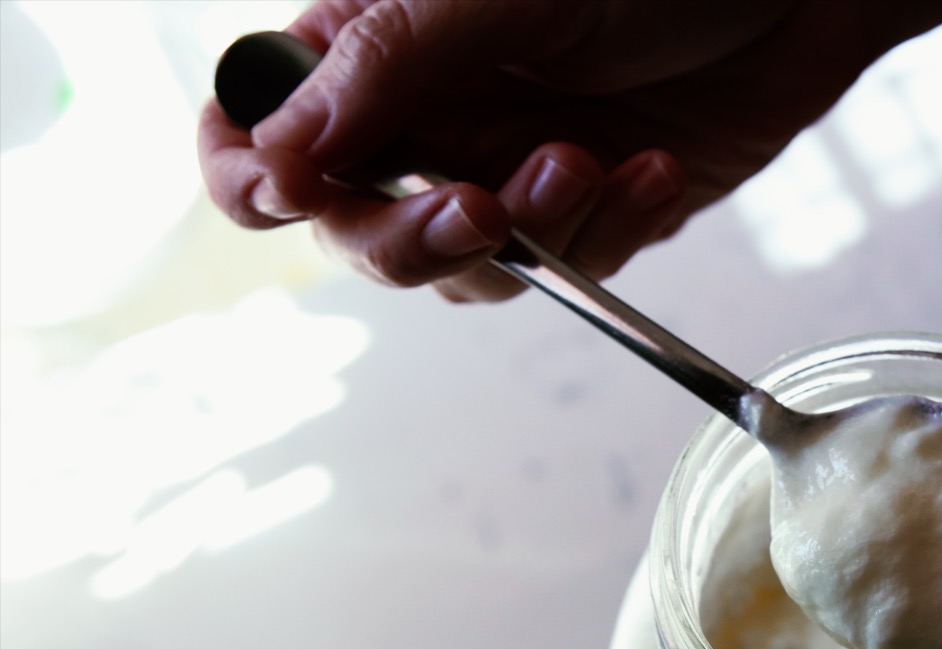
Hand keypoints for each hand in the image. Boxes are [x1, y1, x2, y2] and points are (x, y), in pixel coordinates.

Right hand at [197, 0, 941, 300]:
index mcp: (374, 49)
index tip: (294, 196)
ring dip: (532, 236)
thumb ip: (390, 66)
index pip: (255, 134)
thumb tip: (275, 151)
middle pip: (358, 233)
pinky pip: (570, 269)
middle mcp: (430, 120)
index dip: (255, 178)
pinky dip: (612, 233)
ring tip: (592, 162)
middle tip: (481, 210)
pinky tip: (655, 169)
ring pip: (465, 274)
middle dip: (417, 236)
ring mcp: (509, 172)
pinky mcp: (591, 215)